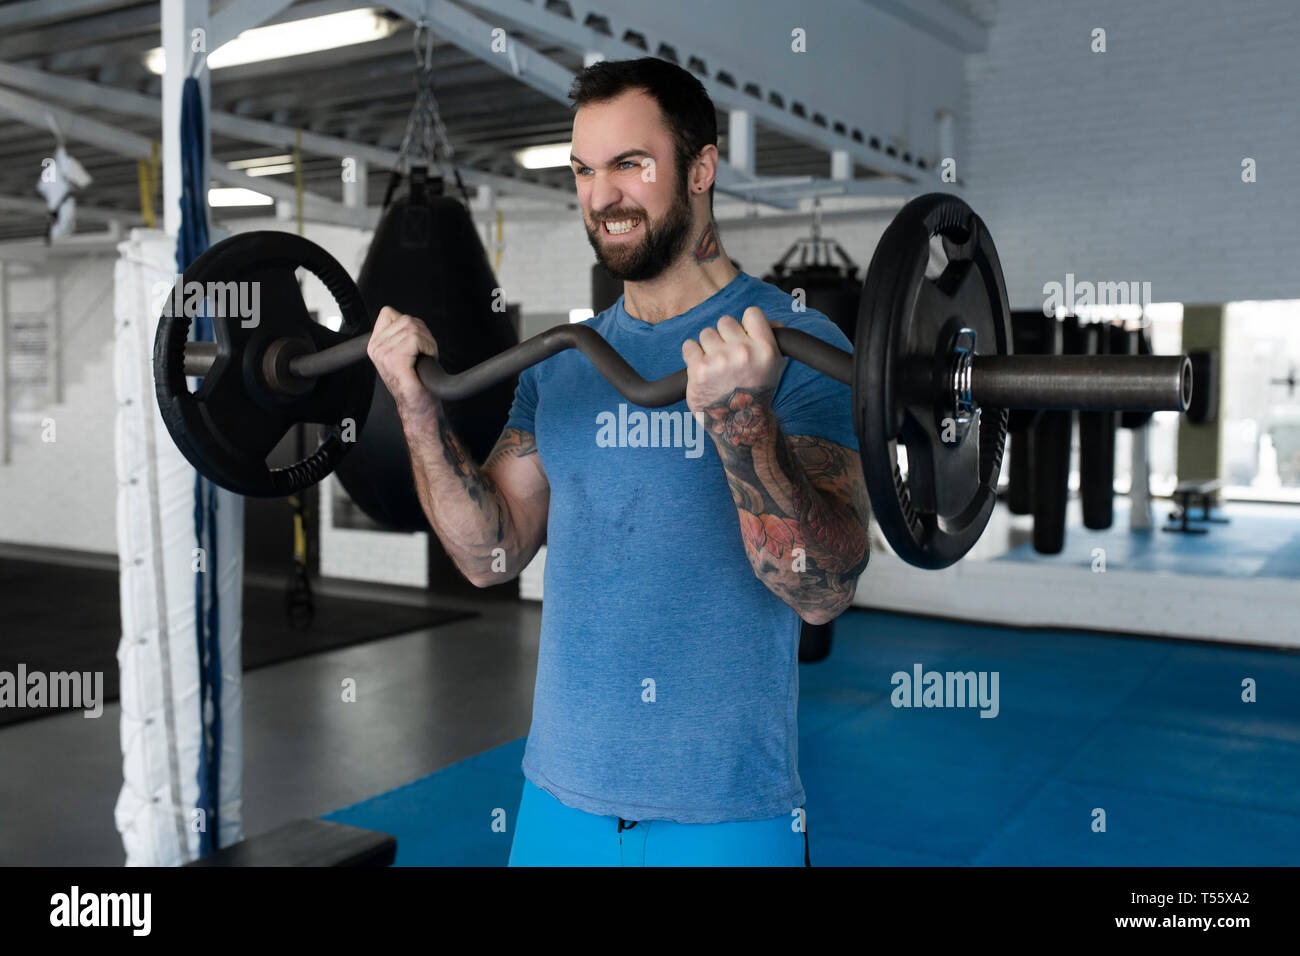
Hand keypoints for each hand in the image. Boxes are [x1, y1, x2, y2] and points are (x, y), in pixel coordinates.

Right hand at [367, 306, 439, 420]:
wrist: (418, 406)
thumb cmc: (415, 381)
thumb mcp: (404, 352)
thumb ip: (402, 334)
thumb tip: (412, 321)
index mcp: (375, 344)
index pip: (389, 312)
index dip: (410, 324)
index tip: (415, 343)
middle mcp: (376, 347)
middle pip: (406, 319)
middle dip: (423, 333)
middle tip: (425, 352)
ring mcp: (383, 353)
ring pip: (413, 328)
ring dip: (428, 341)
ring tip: (426, 357)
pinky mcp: (394, 360)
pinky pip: (416, 339)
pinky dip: (429, 347)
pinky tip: (426, 359)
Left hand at [681, 306, 785, 415]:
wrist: (738, 423)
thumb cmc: (755, 392)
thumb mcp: (774, 367)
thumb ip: (772, 340)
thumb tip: (773, 322)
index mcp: (765, 349)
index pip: (752, 313)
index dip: (744, 324)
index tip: (740, 337)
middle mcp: (743, 353)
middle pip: (725, 321)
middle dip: (723, 337)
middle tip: (726, 356)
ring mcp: (720, 361)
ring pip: (706, 333)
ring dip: (707, 347)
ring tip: (714, 365)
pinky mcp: (699, 370)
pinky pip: (689, 346)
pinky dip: (692, 355)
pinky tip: (701, 367)